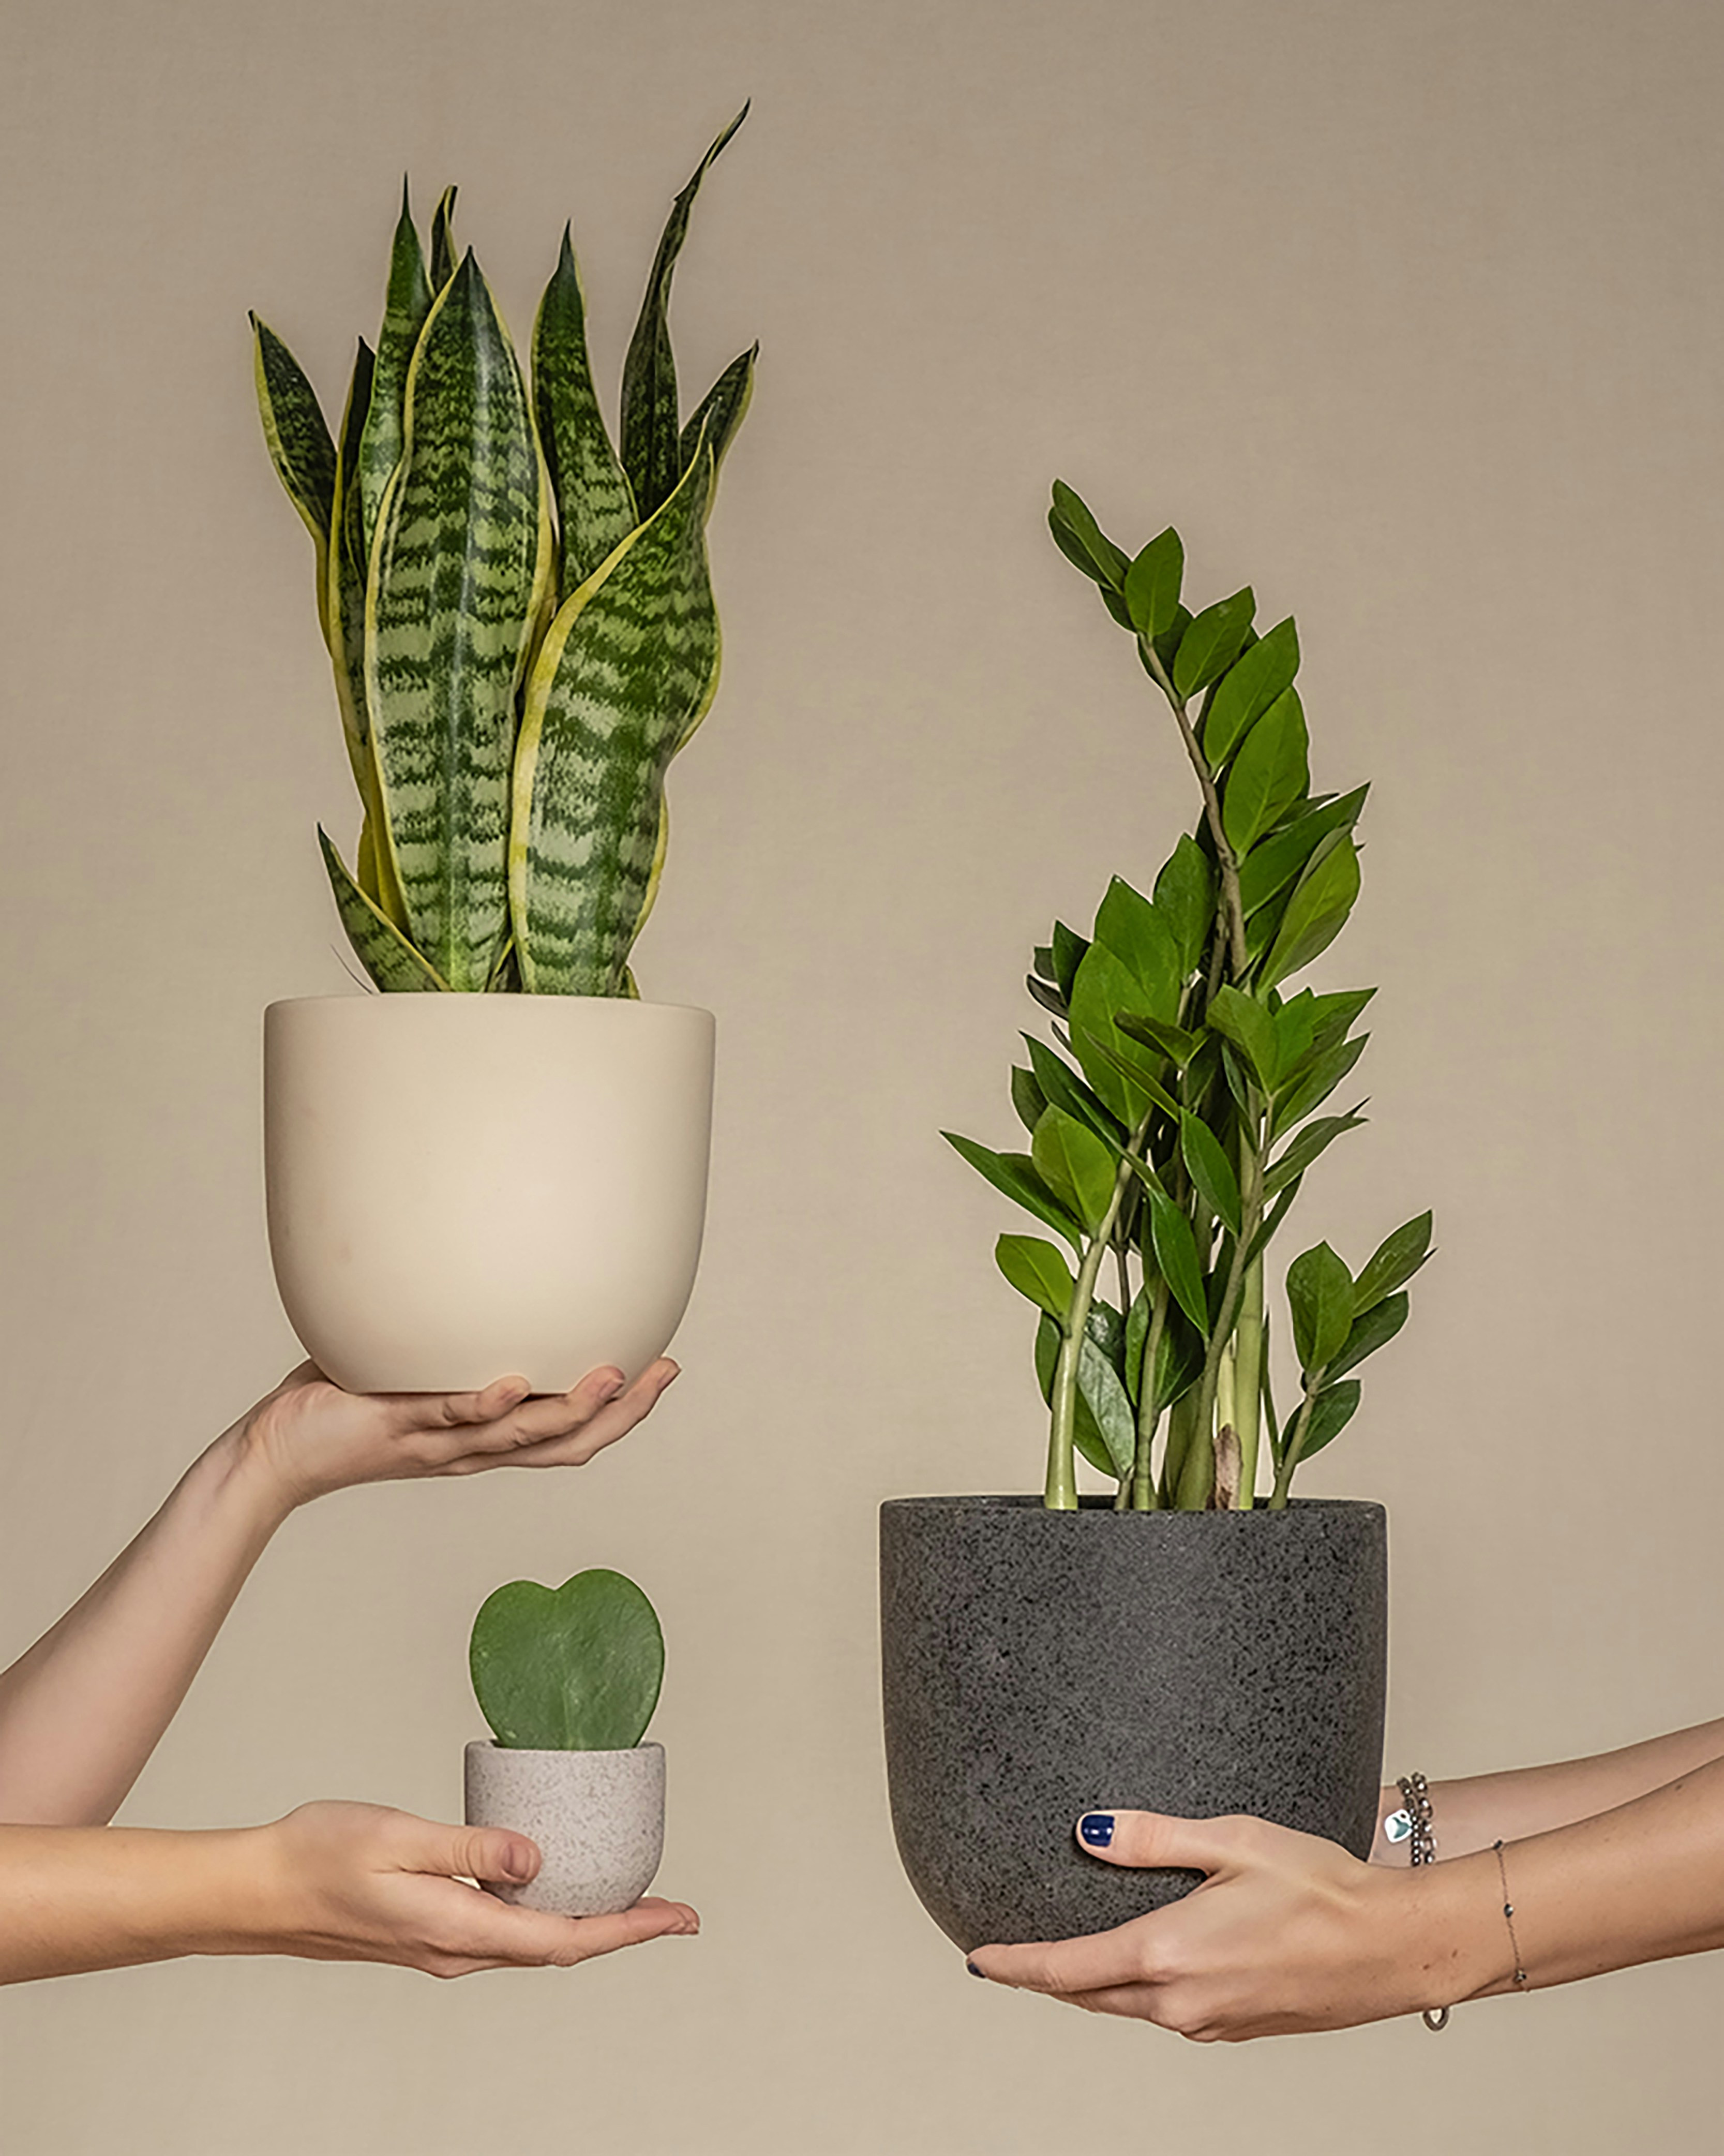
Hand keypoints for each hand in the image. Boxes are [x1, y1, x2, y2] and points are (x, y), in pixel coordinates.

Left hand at [240, 1357, 679, 1508]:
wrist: (280, 1451)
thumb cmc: (348, 1402)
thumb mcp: (417, 1364)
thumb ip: (454, 1332)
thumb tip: (484, 1269)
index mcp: (485, 1440)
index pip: (569, 1435)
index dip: (622, 1412)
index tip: (664, 1370)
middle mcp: (472, 1449)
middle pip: (564, 1443)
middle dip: (621, 1413)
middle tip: (663, 1372)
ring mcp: (438, 1440)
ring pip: (519, 1436)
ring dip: (571, 1409)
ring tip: (614, 1374)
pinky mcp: (396, 1425)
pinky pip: (448, 1416)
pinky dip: (483, 1405)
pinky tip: (512, 1384)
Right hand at [255, 1801, 698, 1976]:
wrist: (260, 1890)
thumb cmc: (320, 1855)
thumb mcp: (399, 1838)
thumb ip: (470, 1849)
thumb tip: (537, 1859)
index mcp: (457, 1930)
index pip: (564, 1937)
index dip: (629, 1928)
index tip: (679, 1917)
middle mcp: (457, 1950)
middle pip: (560, 1945)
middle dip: (624, 1929)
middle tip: (677, 1911)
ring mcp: (443, 1945)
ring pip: (534, 1940)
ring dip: (588, 1921)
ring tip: (633, 1897)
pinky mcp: (430, 1931)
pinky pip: (507, 1930)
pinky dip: (547, 1913)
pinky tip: (554, 1886)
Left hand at [966, 1810, 1455, 2040]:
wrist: (1391, 1948)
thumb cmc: (1321, 1887)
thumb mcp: (1232, 1839)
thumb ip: (1152, 1836)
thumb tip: (1087, 1831)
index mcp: (1167, 1954)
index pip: (1065, 1969)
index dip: (1015, 1964)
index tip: (977, 1958)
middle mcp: (1180, 2002)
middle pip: (1089, 1997)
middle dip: (1045, 1978)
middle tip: (1007, 1958)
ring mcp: (1210, 2023)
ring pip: (1128, 2009)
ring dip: (1092, 1987)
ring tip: (1066, 1958)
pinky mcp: (1237, 2028)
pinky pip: (1169, 2015)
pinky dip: (1139, 1994)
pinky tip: (1143, 1967)